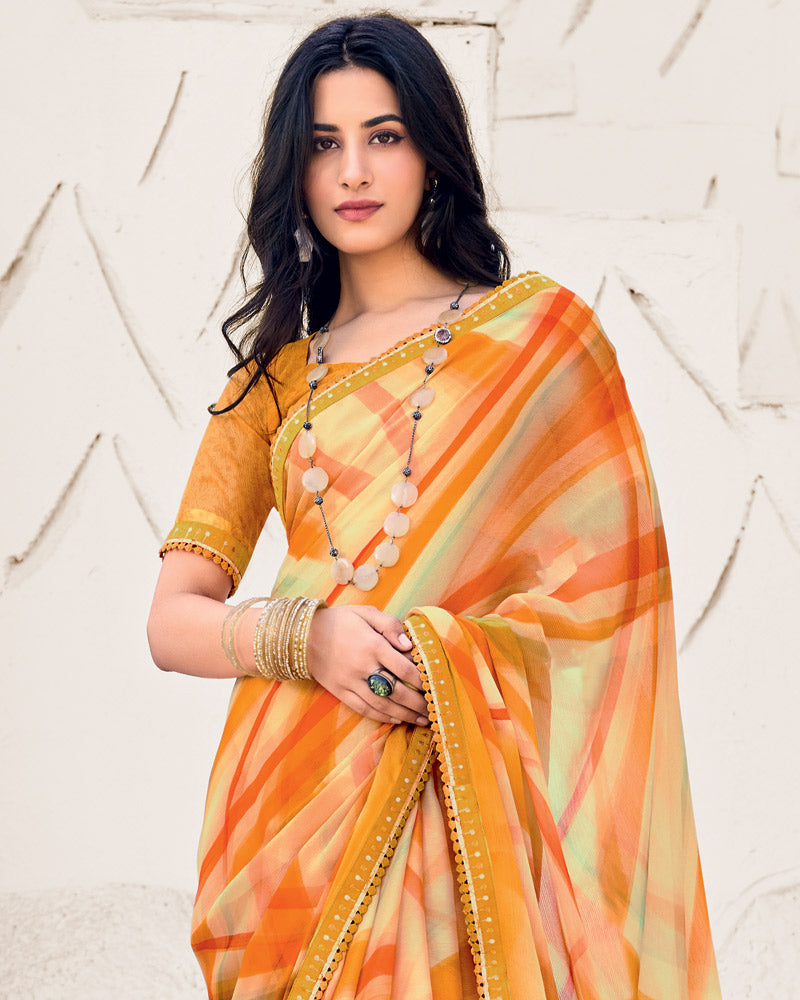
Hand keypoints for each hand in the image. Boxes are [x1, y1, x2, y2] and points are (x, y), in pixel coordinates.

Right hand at [307, 605, 429, 725]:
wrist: (303, 636)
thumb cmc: (340, 621)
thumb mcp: (367, 613)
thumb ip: (391, 625)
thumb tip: (409, 645)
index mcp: (373, 645)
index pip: (405, 668)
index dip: (423, 680)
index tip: (435, 685)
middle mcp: (363, 667)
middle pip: (397, 691)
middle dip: (419, 703)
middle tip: (434, 710)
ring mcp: (351, 682)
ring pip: (383, 705)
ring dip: (405, 714)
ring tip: (422, 720)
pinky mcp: (341, 692)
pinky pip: (364, 709)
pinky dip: (383, 717)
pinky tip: (397, 719)